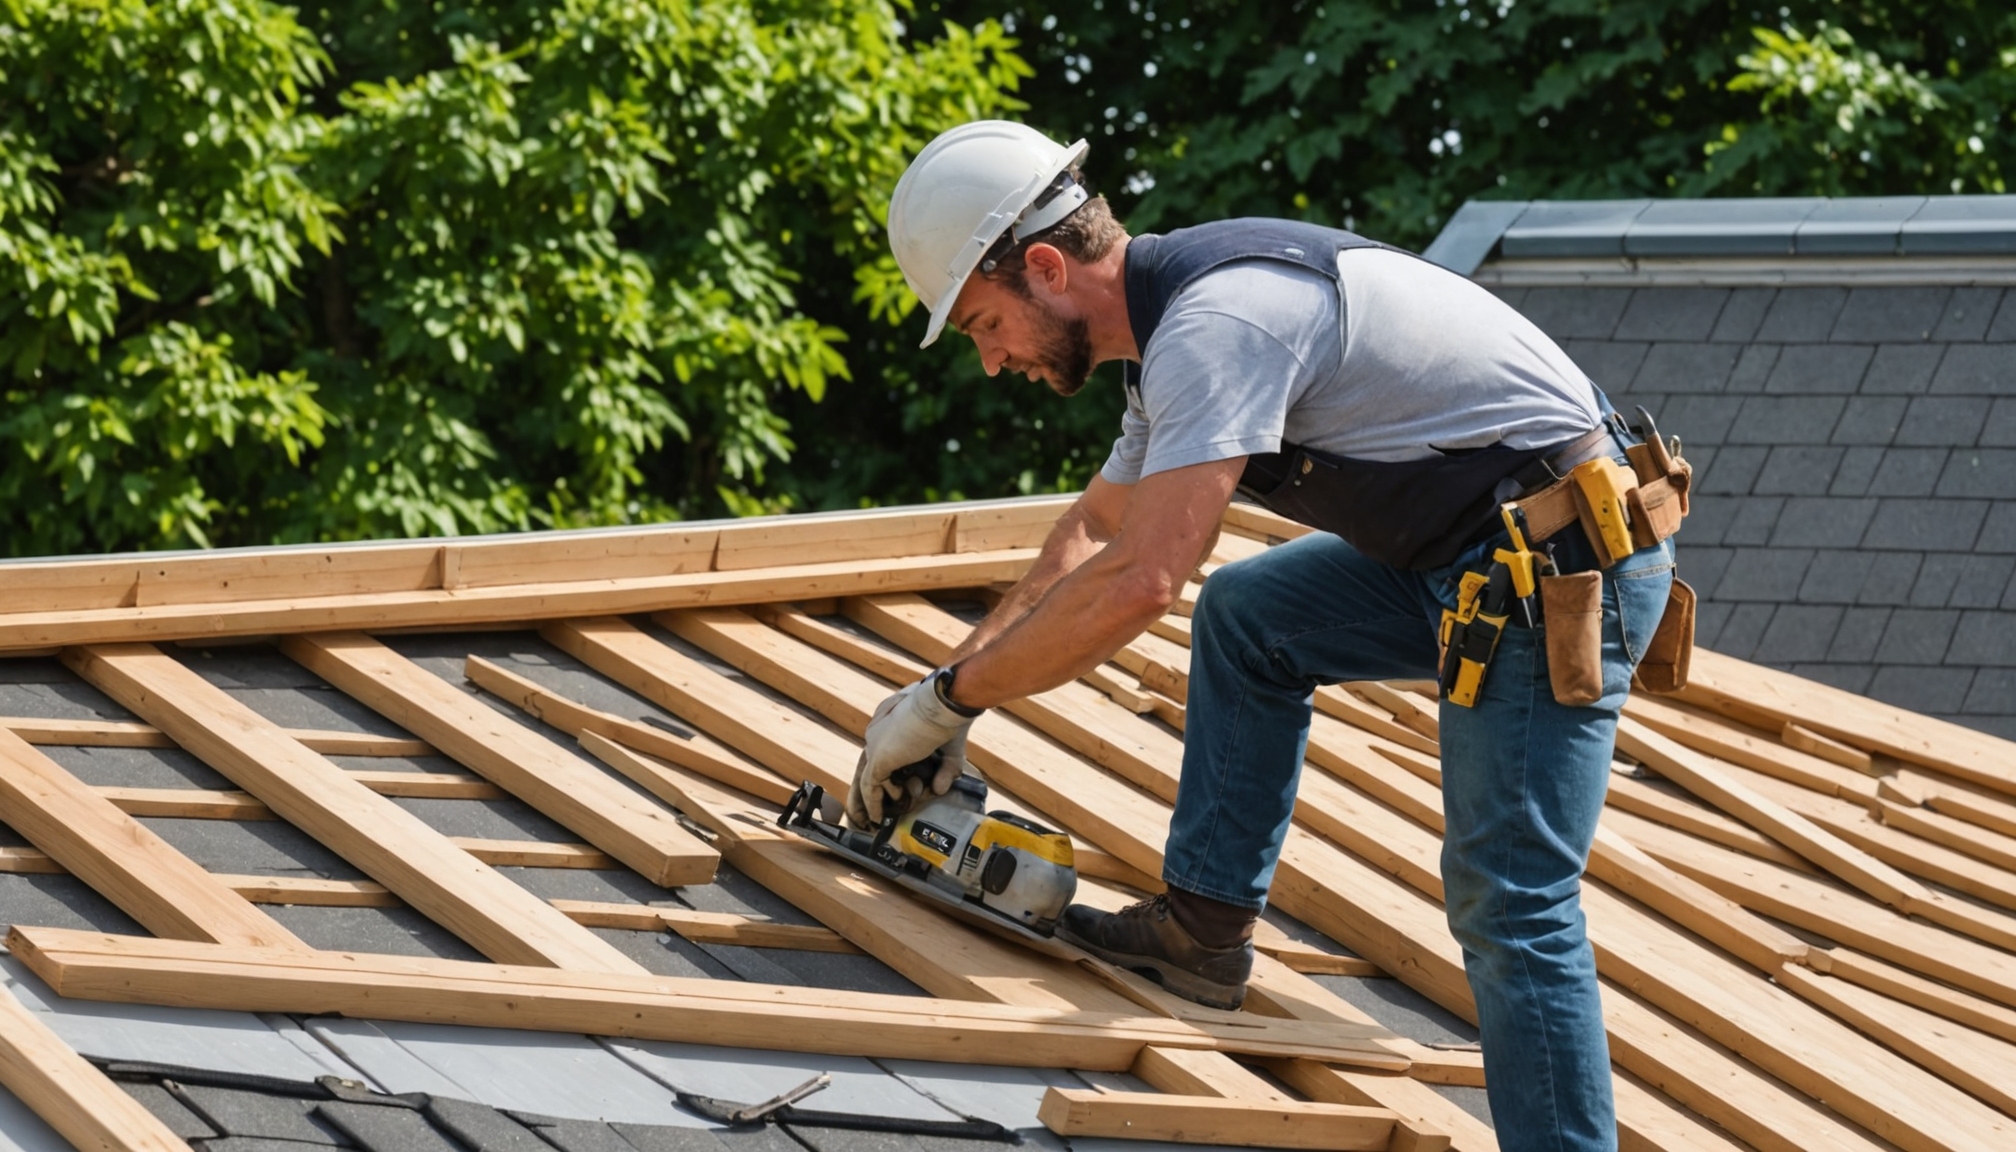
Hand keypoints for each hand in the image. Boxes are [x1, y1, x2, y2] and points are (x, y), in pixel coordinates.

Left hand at [846, 671, 977, 827]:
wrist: (944, 703)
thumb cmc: (950, 717)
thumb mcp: (950, 748)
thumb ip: (946, 769)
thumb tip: (939, 790)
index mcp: (890, 719)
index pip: (888, 749)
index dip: (897, 771)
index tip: (912, 784)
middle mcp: (877, 730)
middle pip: (878, 766)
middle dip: (890, 786)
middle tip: (908, 798)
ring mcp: (875, 744)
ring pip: (875, 777)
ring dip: (893, 794)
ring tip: (915, 795)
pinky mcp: (878, 758)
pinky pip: (870, 786)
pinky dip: (874, 803)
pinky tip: (878, 817)